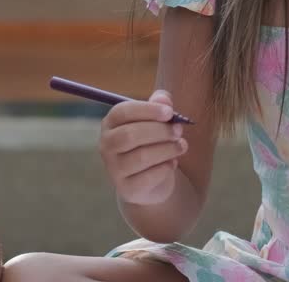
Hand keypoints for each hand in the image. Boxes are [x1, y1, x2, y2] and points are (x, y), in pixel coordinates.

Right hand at [98, 90, 186, 205]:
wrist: (152, 179)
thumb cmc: (152, 142)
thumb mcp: (157, 120)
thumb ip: (160, 105)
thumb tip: (164, 99)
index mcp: (111, 123)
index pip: (122, 112)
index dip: (147, 110)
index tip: (170, 112)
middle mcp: (107, 146)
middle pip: (130, 135)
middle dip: (159, 131)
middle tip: (179, 130)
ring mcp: (114, 169)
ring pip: (141, 157)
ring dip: (167, 149)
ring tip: (182, 146)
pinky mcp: (126, 189)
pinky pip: (148, 177)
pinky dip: (166, 168)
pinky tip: (173, 163)